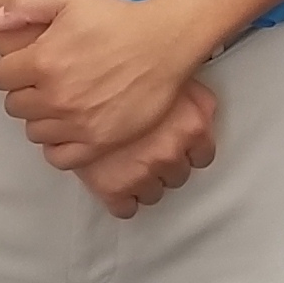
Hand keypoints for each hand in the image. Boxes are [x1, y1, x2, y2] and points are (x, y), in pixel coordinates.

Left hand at [0, 0, 209, 155]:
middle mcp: (55, 96)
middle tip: (46, 83)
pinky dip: (59, 146)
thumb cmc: (119, 19)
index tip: (26, 65)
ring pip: (34, 132)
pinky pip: (60, 157)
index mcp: (42, 61)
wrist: (165, 42)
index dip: (11, 69)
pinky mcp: (98, 141)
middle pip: (15, 106)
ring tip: (61, 104)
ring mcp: (76, 122)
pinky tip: (69, 129)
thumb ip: (24, 5)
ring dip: (42, 118)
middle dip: (25, 93)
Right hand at [76, 82, 218, 216]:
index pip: (203, 156)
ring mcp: (143, 173)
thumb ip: (198, 101)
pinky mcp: (114, 188)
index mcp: (192, 126)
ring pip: (153, 193)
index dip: (188, 151)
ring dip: (143, 181)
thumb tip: (205, 113)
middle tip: (146, 149)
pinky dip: (121, 199)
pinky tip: (114, 182)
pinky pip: (125, 208)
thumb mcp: (176, 79)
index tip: (177, 147)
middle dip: (163, 164)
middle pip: (177, 175)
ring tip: (127, 162)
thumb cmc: (124, 73)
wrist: (78, 83)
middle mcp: (172, 152)